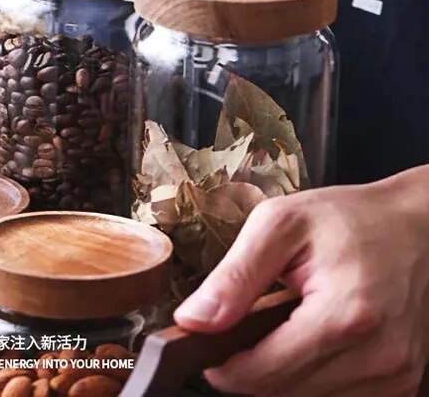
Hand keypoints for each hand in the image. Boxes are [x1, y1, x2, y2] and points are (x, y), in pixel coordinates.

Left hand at [173, 167, 428, 395]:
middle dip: (248, 370)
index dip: (224, 369)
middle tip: (233, 333)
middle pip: (286, 394)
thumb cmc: (347, 218)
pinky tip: (303, 343)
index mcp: (345, 315)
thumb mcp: (281, 224)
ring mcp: (396, 376)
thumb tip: (192, 319)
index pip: (267, 374)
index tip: (203, 348)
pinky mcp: (403, 383)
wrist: (417, 226)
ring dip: (280, 376)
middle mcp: (378, 357)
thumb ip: (235, 275)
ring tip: (273, 330)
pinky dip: (310, 379)